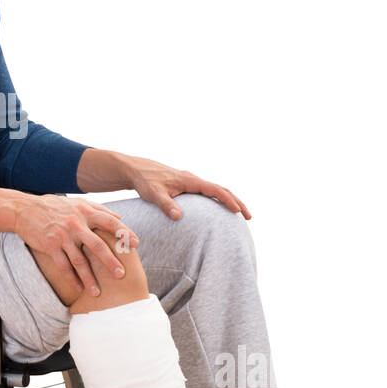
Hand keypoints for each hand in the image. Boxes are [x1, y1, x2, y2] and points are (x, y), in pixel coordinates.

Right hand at [15, 195, 139, 298]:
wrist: (24, 209)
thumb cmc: (53, 206)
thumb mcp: (77, 203)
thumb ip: (98, 209)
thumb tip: (119, 216)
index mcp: (85, 212)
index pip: (110, 222)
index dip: (124, 232)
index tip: (136, 244)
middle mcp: (76, 224)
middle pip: (97, 245)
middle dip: (110, 261)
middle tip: (121, 275)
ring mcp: (63, 236)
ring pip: (79, 261)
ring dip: (89, 278)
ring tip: (97, 292)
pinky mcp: (50, 246)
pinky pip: (63, 266)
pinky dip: (71, 279)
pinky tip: (78, 288)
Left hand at [130, 159, 250, 220]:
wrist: (137, 170)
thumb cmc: (145, 182)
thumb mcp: (154, 194)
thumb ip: (166, 205)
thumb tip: (178, 217)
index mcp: (189, 180)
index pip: (214, 190)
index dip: (228, 200)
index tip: (238, 211)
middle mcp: (193, 179)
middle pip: (221, 189)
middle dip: (236, 201)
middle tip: (249, 216)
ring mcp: (191, 182)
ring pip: (216, 190)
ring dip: (230, 200)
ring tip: (240, 214)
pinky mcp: (187, 185)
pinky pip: (208, 192)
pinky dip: (219, 199)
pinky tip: (220, 209)